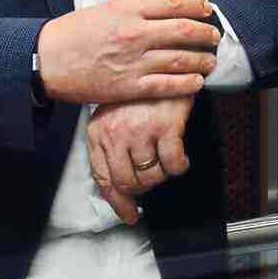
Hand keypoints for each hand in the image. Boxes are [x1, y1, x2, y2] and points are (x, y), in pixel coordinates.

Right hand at [35, 0, 219, 107]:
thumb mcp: (106, 9)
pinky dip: (187, 83)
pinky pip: (167, 85)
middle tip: (214, 36)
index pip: (173, 2)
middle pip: (184, 30)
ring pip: (181, 59)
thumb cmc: (74, 33)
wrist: (47, 60)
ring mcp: (133, 61)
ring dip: (202, 59)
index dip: (196, 5)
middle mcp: (134, 33)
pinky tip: (197, 81)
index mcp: (127, 8)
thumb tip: (167, 12)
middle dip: (205, 33)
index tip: (206, 8)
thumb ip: (136, 10)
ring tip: (210, 60)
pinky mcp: (129, 86)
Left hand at [87, 98, 193, 224]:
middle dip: (142, 188)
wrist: (166, 64)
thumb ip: (111, 150)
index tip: (129, 214)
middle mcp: (115, 133)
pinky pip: (173, 165)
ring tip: (164, 156)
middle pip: (127, 182)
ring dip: (162, 174)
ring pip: (151, 176)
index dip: (118, 202)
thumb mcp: (115, 117)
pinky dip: (179, 165)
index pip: (103, 178)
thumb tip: (119, 193)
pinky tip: (179, 156)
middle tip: (152, 179)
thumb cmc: (141, 94)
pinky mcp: (165, 127)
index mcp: (98, 131)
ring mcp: (140, 130)